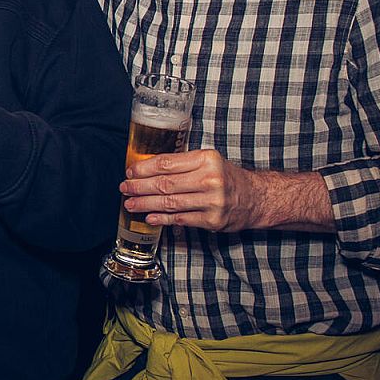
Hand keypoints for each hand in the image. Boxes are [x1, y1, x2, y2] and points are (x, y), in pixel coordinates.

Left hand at [122, 149, 260, 231]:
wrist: (255, 198)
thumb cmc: (225, 177)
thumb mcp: (208, 161)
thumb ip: (182, 163)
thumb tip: (145, 169)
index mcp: (207, 159)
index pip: (167, 163)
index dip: (144, 168)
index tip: (130, 172)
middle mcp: (210, 179)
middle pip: (165, 184)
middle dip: (140, 187)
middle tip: (125, 188)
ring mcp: (212, 201)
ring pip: (170, 203)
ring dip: (146, 204)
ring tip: (130, 204)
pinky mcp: (212, 220)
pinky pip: (180, 219)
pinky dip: (162, 218)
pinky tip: (149, 217)